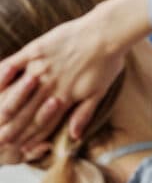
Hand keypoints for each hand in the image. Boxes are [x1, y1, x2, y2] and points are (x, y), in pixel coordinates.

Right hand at [0, 11, 125, 154]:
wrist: (108, 33)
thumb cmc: (108, 61)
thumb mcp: (100, 91)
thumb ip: (84, 114)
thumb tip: (74, 136)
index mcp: (66, 98)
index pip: (44, 123)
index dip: (31, 138)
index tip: (19, 150)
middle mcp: (51, 86)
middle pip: (27, 113)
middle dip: (12, 130)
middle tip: (0, 142)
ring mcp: (42, 68)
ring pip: (17, 93)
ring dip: (5, 108)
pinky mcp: (36, 50)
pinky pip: (13, 64)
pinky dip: (2, 74)